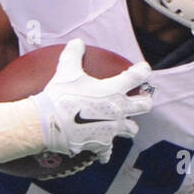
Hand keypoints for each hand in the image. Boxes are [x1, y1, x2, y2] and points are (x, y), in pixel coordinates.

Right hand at [32, 39, 151, 159]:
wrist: (48, 123)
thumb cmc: (60, 95)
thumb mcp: (66, 69)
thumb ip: (74, 54)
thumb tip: (77, 42)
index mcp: (114, 89)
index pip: (137, 76)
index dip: (143, 71)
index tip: (143, 69)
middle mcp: (118, 110)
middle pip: (144, 106)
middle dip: (144, 101)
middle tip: (141, 99)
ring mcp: (112, 129)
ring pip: (132, 130)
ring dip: (128, 126)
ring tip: (123, 124)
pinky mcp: (101, 145)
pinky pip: (108, 151)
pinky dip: (105, 151)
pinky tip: (101, 150)